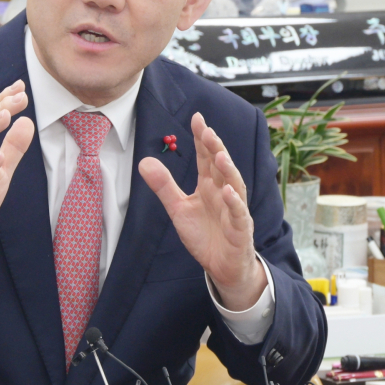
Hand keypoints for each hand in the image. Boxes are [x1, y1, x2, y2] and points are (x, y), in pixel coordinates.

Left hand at [138, 112, 266, 310]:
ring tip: (220, 155)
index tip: (197, 118)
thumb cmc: (205, 235)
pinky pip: (239, 214)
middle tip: (206, 130)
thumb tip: (144, 161)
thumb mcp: (178, 208)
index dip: (202, 138)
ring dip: (228, 170)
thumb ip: (164, 186)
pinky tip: (228, 192)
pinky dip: (234, 203)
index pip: (206, 157)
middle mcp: (224, 192)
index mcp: (209, 185)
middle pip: (220, 166)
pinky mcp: (240, 230)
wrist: (221, 267)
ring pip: (234, 185)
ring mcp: (234, 210)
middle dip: (215, 147)